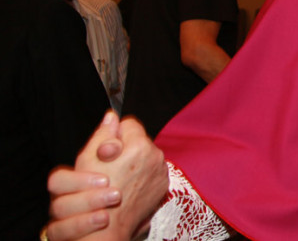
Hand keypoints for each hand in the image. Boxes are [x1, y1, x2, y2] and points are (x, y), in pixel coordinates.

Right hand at [47, 113, 168, 240]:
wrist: (108, 227)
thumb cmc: (93, 197)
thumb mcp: (88, 159)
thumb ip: (102, 134)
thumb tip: (111, 116)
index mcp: (139, 146)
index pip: (129, 124)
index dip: (114, 135)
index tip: (106, 148)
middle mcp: (155, 157)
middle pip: (139, 140)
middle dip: (125, 149)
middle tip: (109, 165)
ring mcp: (161, 173)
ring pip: (146, 156)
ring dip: (134, 163)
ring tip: (118, 178)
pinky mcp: (163, 187)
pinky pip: (152, 172)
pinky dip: (142, 176)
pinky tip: (128, 187)